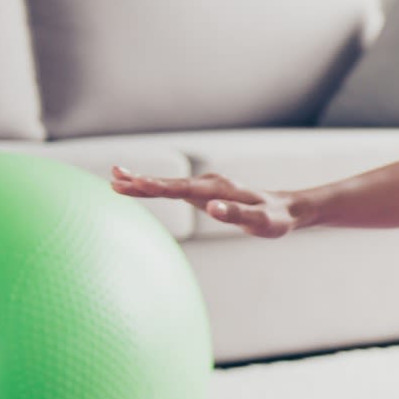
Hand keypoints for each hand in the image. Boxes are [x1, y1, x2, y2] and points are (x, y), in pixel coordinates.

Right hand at [111, 166, 295, 237]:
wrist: (285, 209)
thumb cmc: (274, 218)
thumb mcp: (261, 221)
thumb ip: (237, 214)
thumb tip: (212, 208)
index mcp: (218, 189)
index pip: (182, 188)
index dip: (158, 187)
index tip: (136, 183)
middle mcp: (209, 184)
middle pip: (170, 183)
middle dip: (141, 181)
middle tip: (113, 177)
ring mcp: (205, 187)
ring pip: (169, 184)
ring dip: (143, 182)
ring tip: (115, 179)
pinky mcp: (204, 192)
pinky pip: (175, 189)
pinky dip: (156, 187)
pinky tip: (140, 187)